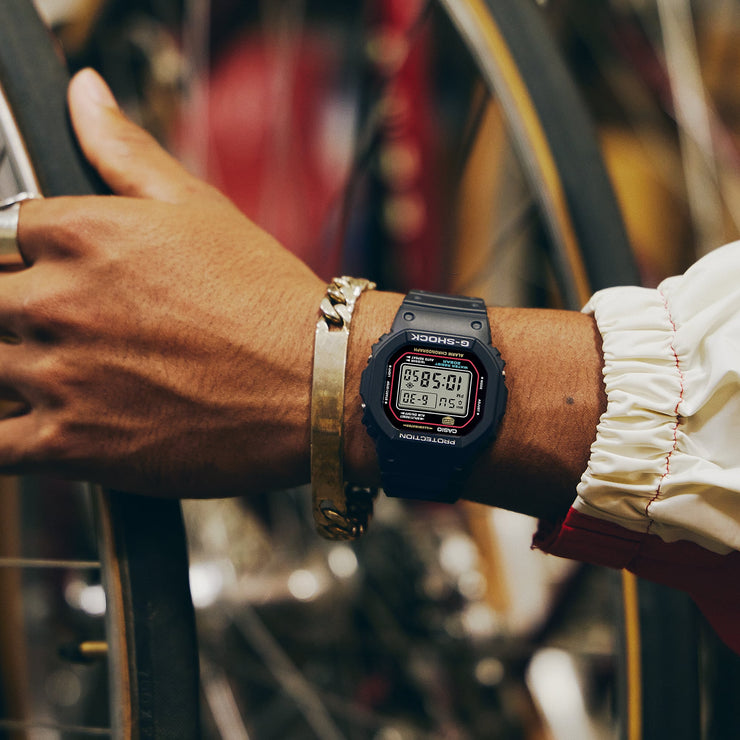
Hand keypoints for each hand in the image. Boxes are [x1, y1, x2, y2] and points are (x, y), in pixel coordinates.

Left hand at [2, 68, 324, 495]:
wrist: (316, 383)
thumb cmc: (268, 301)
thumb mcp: (201, 207)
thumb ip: (126, 150)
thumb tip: (85, 95)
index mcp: (83, 233)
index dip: (22, 259)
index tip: (49, 278)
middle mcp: (60, 300)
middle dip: (17, 315)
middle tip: (66, 331)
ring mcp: (61, 375)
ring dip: (15, 370)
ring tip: (66, 377)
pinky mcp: (72, 444)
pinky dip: (4, 434)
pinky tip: (36, 422)